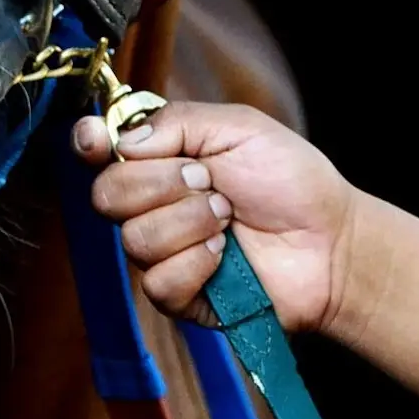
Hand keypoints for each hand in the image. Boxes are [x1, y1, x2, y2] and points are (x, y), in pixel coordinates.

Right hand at [72, 101, 354, 334]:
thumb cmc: (291, 179)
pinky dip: (196, 263)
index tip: (97, 141)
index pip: (98, 150)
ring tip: (227, 217)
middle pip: (106, 195)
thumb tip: (124, 142)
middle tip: (208, 181)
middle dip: (160, 184)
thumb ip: (177, 122)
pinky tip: (225, 255)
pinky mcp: (179, 296)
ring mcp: (163, 251)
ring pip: (134, 240)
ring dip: (189, 223)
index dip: (88, 143)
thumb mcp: (239, 128)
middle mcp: (152, 204)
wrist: (331, 240)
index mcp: (159, 158)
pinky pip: (158, 283)